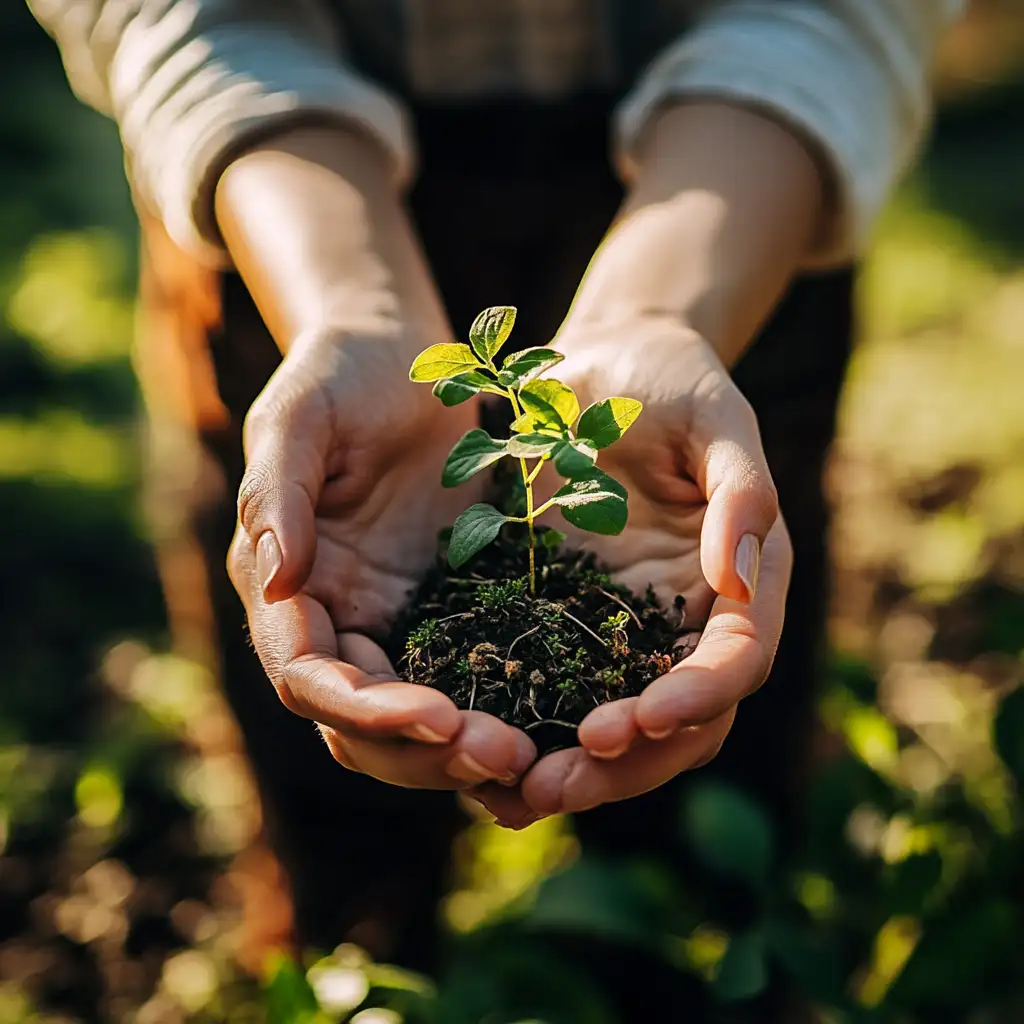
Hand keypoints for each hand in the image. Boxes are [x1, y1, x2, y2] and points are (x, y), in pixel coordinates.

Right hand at [227, 327, 535, 788]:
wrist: (406, 356)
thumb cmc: (343, 373)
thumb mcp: (300, 415)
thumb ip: (279, 492)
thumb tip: (279, 579)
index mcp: (289, 587)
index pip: (308, 675)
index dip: (363, 708)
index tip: (434, 716)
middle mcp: (340, 619)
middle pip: (362, 724)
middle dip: (423, 751)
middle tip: (503, 755)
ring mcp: (398, 621)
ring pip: (418, 722)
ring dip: (464, 751)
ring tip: (533, 758)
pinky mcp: (454, 610)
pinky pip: (474, 678)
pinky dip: (504, 712)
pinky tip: (556, 726)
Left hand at [473, 316, 790, 824]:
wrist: (603, 371)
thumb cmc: (670, 384)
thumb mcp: (715, 417)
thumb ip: (740, 491)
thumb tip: (739, 582)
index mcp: (738, 584)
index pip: (735, 661)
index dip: (698, 697)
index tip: (643, 715)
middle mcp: (684, 622)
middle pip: (678, 725)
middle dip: (626, 764)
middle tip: (557, 783)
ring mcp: (622, 631)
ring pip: (615, 730)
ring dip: (571, 771)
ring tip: (508, 795)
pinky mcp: (561, 623)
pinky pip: (547, 692)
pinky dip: (521, 734)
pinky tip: (471, 760)